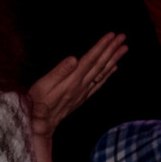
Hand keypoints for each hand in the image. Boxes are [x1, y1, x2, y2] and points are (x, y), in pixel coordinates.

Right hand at [24, 32, 126, 151]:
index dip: (101, 46)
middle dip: (112, 49)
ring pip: (102, 73)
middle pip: (100, 64)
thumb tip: (74, 58)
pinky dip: (108, 74)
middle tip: (122, 37)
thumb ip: (59, 72)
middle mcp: (81, 85)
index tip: (112, 35)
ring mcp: (83, 92)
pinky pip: (99, 83)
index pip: (90, 59)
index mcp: (73, 80)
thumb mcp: (43, 86)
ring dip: (113, 59)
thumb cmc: (37, 103)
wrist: (39, 127)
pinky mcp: (81, 98)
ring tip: (123, 48)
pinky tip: (114, 67)